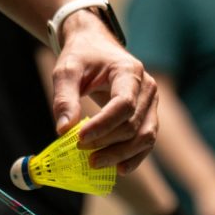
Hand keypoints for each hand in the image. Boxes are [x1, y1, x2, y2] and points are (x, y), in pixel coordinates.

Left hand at [51, 12, 156, 173]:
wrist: (96, 46)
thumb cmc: (81, 56)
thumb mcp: (66, 70)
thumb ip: (64, 98)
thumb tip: (63, 131)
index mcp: (130, 71)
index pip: (123, 104)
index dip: (103, 125)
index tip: (79, 139)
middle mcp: (147, 88)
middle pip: (133, 125)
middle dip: (107, 143)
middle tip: (80, 151)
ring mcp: (151, 104)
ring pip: (145, 137)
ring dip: (121, 155)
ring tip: (95, 163)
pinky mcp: (149, 116)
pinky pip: (147, 141)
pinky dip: (134, 157)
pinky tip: (118, 168)